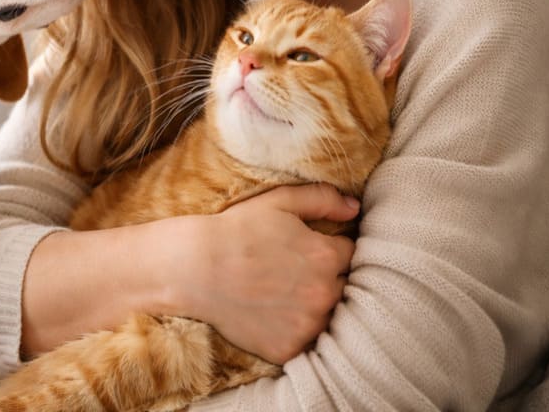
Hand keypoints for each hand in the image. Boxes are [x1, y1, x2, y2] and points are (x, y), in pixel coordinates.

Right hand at [183, 183, 356, 364]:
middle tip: (301, 274)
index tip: (317, 250)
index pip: (353, 254)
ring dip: (318, 308)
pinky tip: (276, 316)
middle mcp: (323, 293)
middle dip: (332, 280)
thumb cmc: (236, 230)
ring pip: (331, 318)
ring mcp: (306, 325)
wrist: (194, 268)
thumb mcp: (279, 201)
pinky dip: (296, 331)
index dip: (335, 250)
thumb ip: (322, 198)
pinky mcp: (288, 349)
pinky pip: (306, 343)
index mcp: (325, 256)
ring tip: (289, 296)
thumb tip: (355, 207)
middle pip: (347, 288)